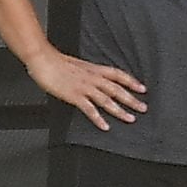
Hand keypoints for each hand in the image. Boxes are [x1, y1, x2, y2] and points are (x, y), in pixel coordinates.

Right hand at [27, 46, 146, 130]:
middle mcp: (92, 78)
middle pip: (116, 89)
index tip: (142, 88)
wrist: (43, 60)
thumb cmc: (56, 62)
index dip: (131, 81)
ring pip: (107, 100)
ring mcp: (84, 87)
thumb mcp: (77, 65)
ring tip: (130, 119)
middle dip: (131, 99)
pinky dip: (98, 118)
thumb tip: (95, 78)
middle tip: (143, 108)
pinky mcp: (74, 95)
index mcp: (94, 69)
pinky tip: (105, 126)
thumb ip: (88, 72)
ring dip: (120, 110)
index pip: (118, 74)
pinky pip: (89, 109)